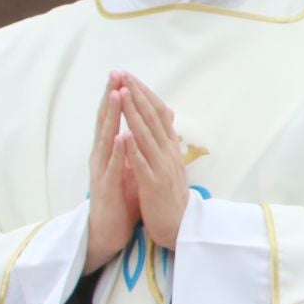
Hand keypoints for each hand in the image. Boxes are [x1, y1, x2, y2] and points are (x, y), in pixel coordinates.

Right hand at [86, 74, 139, 270]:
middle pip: (104, 123)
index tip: (122, 74)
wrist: (108, 233)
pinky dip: (117, 152)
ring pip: (106, 140)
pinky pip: (112, 168)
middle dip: (110, 98)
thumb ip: (131, 146)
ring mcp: (102, 172)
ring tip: (115, 95)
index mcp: (108, 152)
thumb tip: (138, 124)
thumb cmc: (119, 198)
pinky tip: (121, 137)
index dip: (116, 97)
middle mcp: (101, 158)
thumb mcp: (128, 167)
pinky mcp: (107, 189)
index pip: (111, 119)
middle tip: (114, 74)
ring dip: (111, 118)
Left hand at [117, 73, 190, 251]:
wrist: (180, 228)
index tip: (130, 77)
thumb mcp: (170, 165)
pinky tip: (124, 135)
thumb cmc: (171, 198)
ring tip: (123, 94)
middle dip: (137, 95)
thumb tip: (167, 119)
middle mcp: (168, 153)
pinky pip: (143, 163)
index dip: (144, 94)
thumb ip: (166, 142)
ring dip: (134, 114)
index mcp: (170, 148)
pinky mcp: (154, 185)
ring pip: (147, 135)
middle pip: (153, 118)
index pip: (159, 114)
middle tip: (124, 75)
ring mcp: (162, 168)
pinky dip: (134, 148)